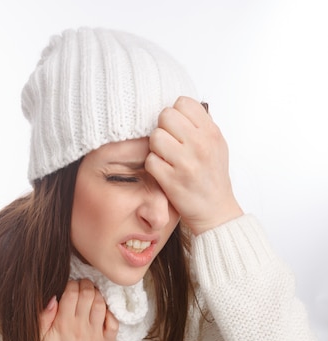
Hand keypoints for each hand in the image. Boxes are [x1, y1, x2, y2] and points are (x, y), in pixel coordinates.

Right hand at [39, 279, 118, 340]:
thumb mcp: (41, 338)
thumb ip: (43, 316)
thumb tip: (53, 297)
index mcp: (63, 324)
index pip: (71, 293)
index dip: (72, 284)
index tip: (72, 285)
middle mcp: (81, 327)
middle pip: (87, 294)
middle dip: (86, 284)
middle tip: (84, 285)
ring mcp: (96, 335)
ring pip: (100, 304)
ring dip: (97, 294)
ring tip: (93, 294)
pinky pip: (113, 320)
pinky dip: (109, 311)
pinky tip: (103, 310)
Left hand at [145, 96, 242, 234]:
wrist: (215, 210)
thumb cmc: (213, 177)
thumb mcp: (217, 145)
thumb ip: (201, 124)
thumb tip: (180, 107)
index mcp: (211, 132)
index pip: (183, 103)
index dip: (176, 114)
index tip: (178, 128)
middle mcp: (200, 145)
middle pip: (165, 116)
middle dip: (163, 129)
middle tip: (169, 143)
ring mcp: (185, 163)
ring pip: (155, 137)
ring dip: (156, 148)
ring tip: (166, 158)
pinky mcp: (171, 180)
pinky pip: (150, 161)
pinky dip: (154, 166)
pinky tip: (163, 172)